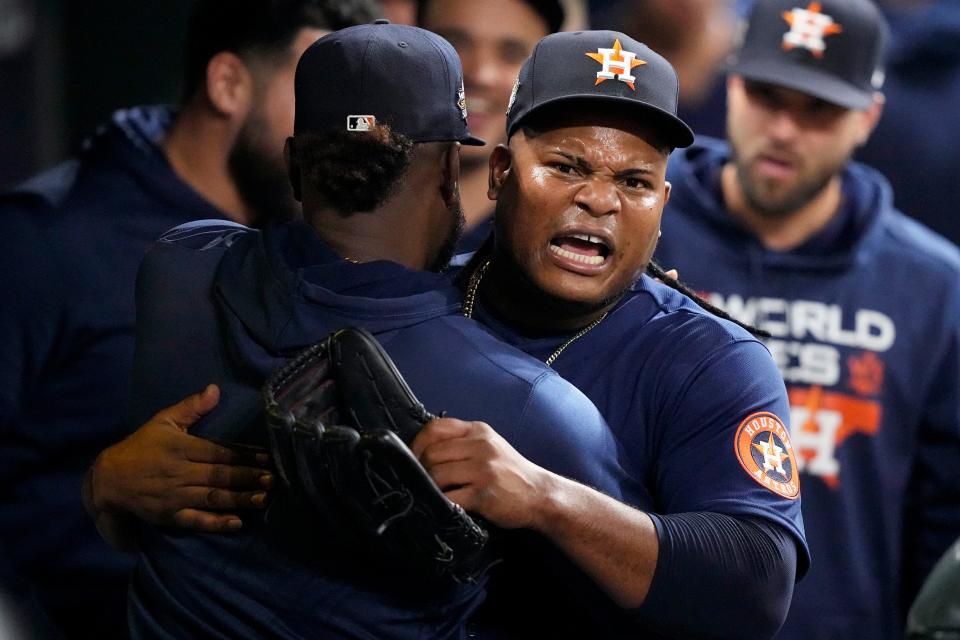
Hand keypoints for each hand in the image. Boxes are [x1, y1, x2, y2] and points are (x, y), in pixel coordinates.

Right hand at [89, 385, 273, 532]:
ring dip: (240, 499)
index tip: (268, 458)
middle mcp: (181, 472)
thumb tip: (215, 389)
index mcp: (182, 448)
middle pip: (220, 476)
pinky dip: (216, 522)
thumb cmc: (141, 446)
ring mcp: (175, 496)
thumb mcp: (163, 421)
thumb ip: (191, 407)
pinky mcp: (170, 515)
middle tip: (273, 479)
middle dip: (248, 478)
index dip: (245, 456)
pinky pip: (196, 520)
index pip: (219, 452)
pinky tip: (237, 523)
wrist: (108, 479)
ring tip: (263, 499)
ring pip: (213, 498)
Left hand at [411, 418, 556, 529]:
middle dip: (422, 470)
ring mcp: (483, 469)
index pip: (435, 428)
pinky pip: (449, 497)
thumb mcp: (490, 445)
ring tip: (440, 493)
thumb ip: (462, 442)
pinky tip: (449, 504)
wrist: (540, 494)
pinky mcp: (484, 493)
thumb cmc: (511, 472)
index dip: (418, 444)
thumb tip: (425, 450)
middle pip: (431, 453)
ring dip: (431, 487)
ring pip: (436, 474)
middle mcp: (481, 445)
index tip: (415, 458)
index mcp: (479, 431)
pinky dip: (442, 503)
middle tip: (426, 481)